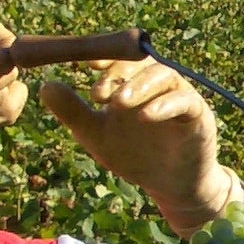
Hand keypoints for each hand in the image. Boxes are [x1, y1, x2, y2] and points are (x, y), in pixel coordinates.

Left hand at [38, 58, 237, 235]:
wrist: (170, 186)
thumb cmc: (135, 156)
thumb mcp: (97, 136)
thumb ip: (73, 112)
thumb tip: (45, 86)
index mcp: (133, 84)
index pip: (120, 59)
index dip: (104, 57)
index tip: (85, 65)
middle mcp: (158, 85)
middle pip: (142, 61)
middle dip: (118, 73)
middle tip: (97, 94)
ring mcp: (180, 97)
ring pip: (164, 76)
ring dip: (140, 86)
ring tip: (118, 103)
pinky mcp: (198, 115)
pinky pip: (185, 102)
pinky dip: (165, 105)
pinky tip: (145, 116)